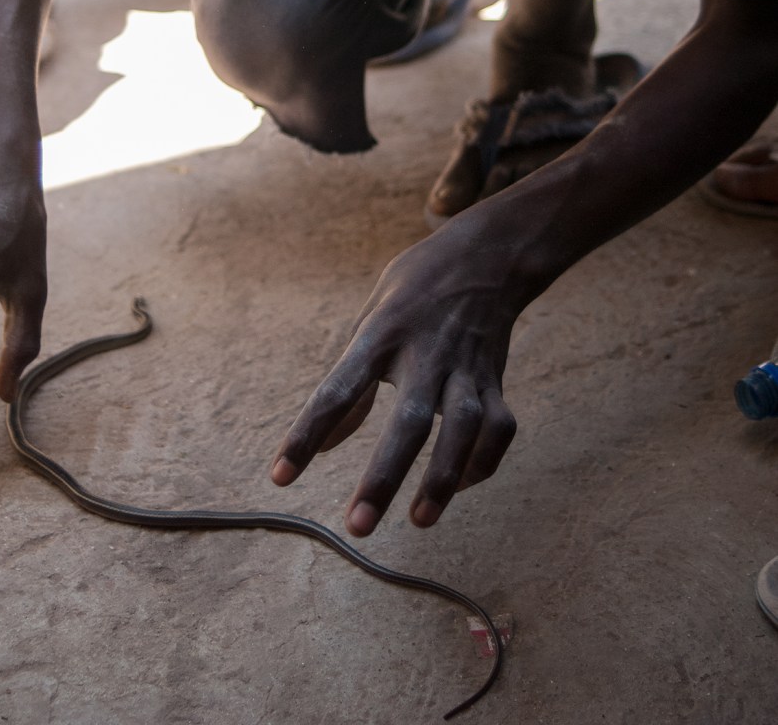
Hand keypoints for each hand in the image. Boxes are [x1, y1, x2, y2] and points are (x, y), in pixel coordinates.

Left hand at [270, 218, 522, 534]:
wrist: (487, 254)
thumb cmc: (414, 289)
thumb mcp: (371, 317)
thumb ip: (350, 379)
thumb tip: (326, 446)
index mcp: (381, 334)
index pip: (337, 390)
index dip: (307, 435)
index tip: (280, 477)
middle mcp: (425, 352)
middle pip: (410, 419)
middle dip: (384, 475)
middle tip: (358, 524)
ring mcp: (466, 366)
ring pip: (464, 429)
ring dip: (443, 479)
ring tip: (419, 521)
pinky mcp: (495, 378)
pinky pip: (497, 429)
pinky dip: (481, 462)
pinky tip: (460, 486)